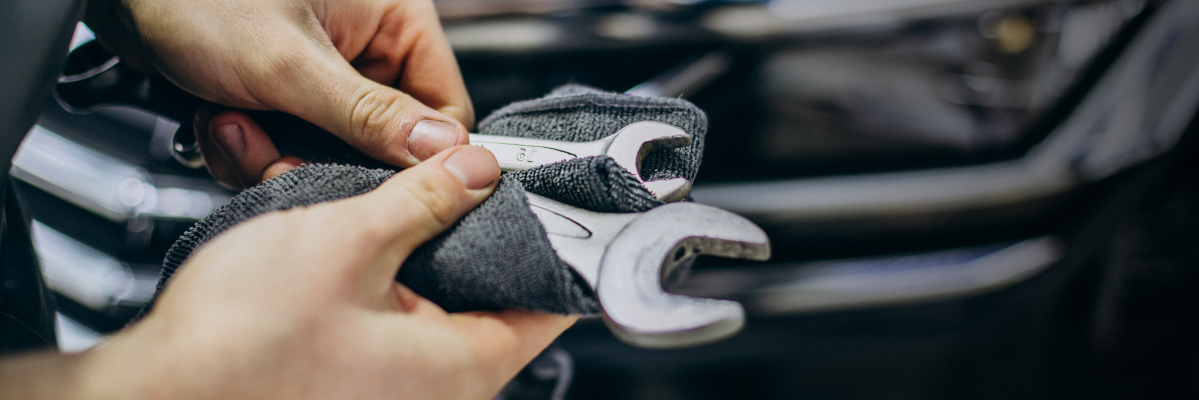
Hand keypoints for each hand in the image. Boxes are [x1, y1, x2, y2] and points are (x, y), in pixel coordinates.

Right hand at [9, 146, 572, 398]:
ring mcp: (400, 397)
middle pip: (492, 301)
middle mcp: (441, 393)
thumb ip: (424, 202)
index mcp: (462, 366)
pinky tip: (351, 261)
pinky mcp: (359, 391)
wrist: (158, 394)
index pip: (548, 303)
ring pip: (438, 311)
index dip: (550, 243)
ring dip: (417, 262)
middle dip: (470, 242)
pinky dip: (384, 290)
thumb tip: (475, 172)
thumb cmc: (241, 343)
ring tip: (385, 226)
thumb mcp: (348, 242)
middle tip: (451, 195)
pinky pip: (397, 331)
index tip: (540, 204)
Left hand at [85, 0, 472, 188]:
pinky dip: (252, 147)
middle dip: (320, 155)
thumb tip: (437, 151)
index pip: (444, 110)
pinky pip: (293, 145)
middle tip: (274, 149)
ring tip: (232, 125)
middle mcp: (367, 44)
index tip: (376, 181)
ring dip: (276, 153)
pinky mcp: (285, 91)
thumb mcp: (287, 61)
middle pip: (382, 141)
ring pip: (332, 150)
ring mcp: (325, 70)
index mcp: (393, 19)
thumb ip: (367, 115)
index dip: (414, 156)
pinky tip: (219, 122)